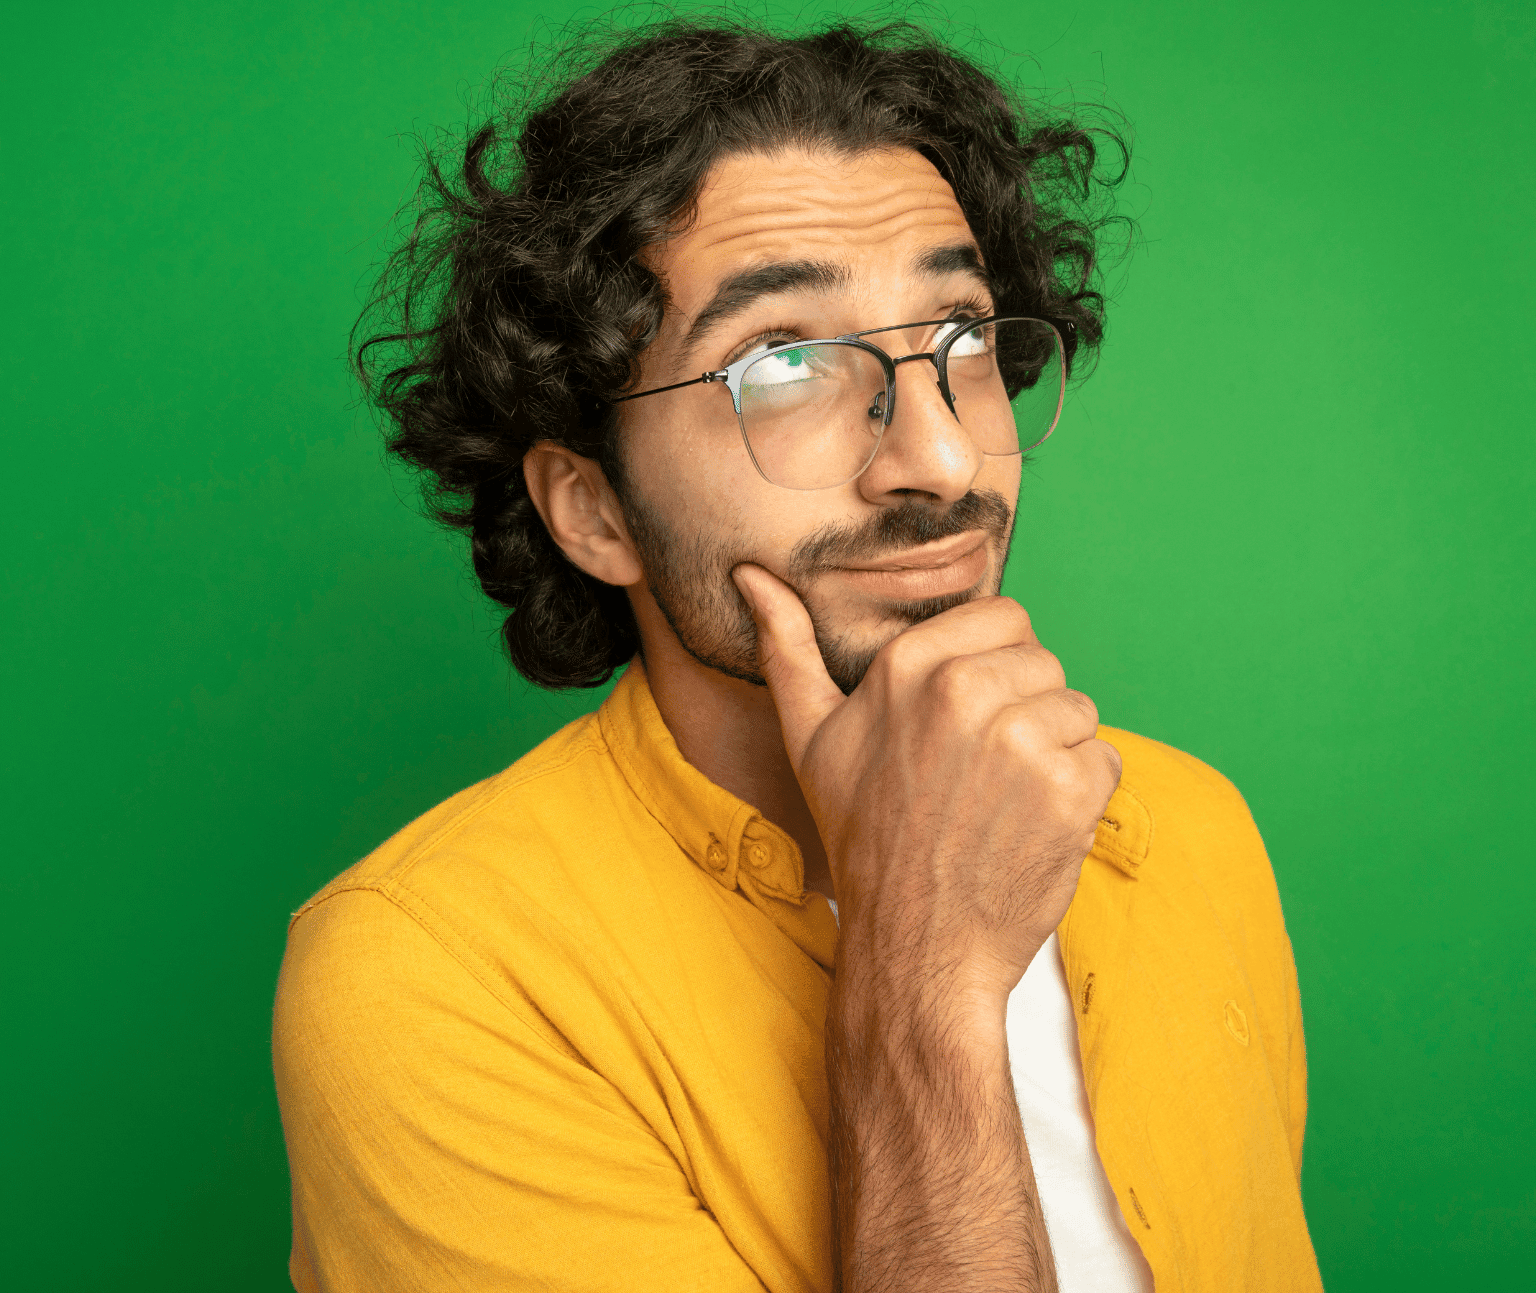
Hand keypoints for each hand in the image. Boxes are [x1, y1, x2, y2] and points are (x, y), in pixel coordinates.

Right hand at [732, 565, 1120, 1005]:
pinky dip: (1082, 796)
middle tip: (981, 773)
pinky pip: (1105, 758)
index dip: (995, 668)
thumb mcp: (810, 738)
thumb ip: (787, 649)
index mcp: (908, 666)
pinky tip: (1032, 827)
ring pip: (1078, 710)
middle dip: (1025, 710)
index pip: (1005, 617)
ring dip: (1056, 753)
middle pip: (1045, 662)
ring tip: (1004, 801)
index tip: (968, 722)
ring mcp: (1020, 740)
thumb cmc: (864, 839)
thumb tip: (752, 575)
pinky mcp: (1070, 789)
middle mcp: (965, 691)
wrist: (914, 946)